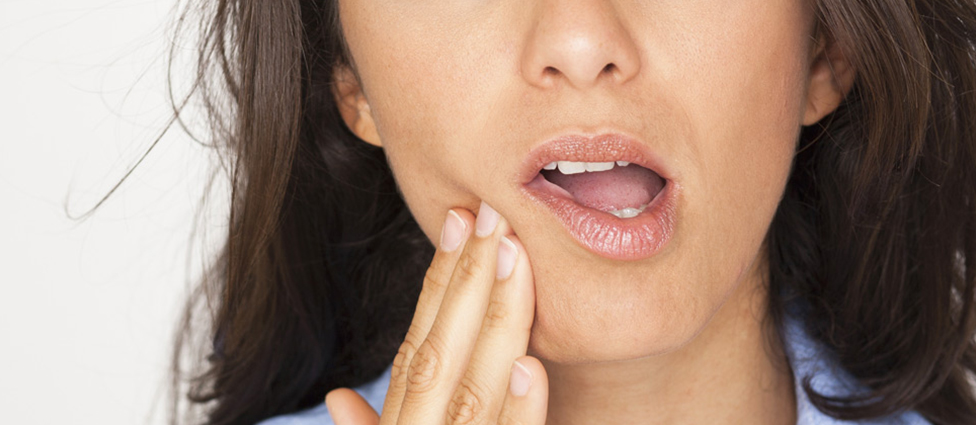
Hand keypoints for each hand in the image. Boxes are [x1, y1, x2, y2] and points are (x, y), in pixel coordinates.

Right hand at [325, 202, 547, 424]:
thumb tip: (337, 395)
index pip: (416, 345)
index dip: (437, 283)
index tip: (459, 220)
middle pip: (439, 352)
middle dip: (468, 279)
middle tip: (492, 212)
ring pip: (474, 390)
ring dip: (495, 321)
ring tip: (512, 254)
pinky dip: (519, 412)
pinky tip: (531, 368)